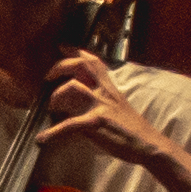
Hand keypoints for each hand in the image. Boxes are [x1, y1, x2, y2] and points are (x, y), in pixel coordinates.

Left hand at [38, 50, 184, 181]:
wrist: (147, 144)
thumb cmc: (130, 129)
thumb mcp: (115, 108)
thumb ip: (96, 101)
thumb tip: (72, 104)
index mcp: (109, 88)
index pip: (94, 62)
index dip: (77, 52)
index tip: (63, 46)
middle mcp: (105, 92)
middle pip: (83, 65)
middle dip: (61, 66)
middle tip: (48, 77)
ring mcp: (101, 105)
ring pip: (73, 87)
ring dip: (56, 96)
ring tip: (51, 108)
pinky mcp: (96, 122)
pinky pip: (68, 124)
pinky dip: (53, 132)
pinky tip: (43, 138)